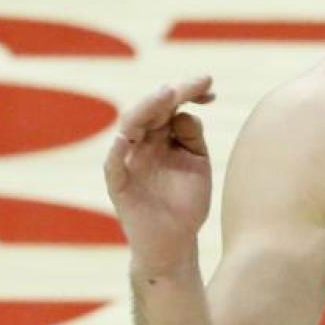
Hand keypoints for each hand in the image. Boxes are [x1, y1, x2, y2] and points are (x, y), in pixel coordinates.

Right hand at [104, 75, 215, 276]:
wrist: (176, 243)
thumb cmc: (186, 202)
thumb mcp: (196, 163)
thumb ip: (192, 137)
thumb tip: (186, 112)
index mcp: (160, 138)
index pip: (168, 106)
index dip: (188, 93)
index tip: (210, 87)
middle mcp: (141, 145)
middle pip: (150, 110)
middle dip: (174, 93)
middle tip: (199, 82)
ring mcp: (129, 163)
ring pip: (129, 128)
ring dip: (146, 109)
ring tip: (167, 93)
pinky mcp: (119, 186)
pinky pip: (113, 165)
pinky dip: (117, 150)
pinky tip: (126, 136)